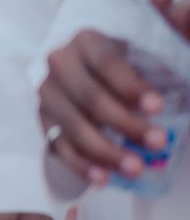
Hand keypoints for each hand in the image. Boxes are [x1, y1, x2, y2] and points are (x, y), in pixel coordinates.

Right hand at [39, 29, 166, 188]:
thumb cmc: (126, 61)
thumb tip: (189, 41)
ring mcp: (48, 94)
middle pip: (89, 97)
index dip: (130, 86)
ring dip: (104, 150)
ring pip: (72, 125)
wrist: (87, 70)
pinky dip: (81, 165)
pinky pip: (59, 146)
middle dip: (124, 123)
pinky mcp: (44, 120)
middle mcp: (60, 64)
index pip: (106, 62)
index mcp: (87, 41)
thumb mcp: (144, 46)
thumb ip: (170, 44)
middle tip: (157, 142)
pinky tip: (103, 179)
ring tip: (135, 168)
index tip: (158, 108)